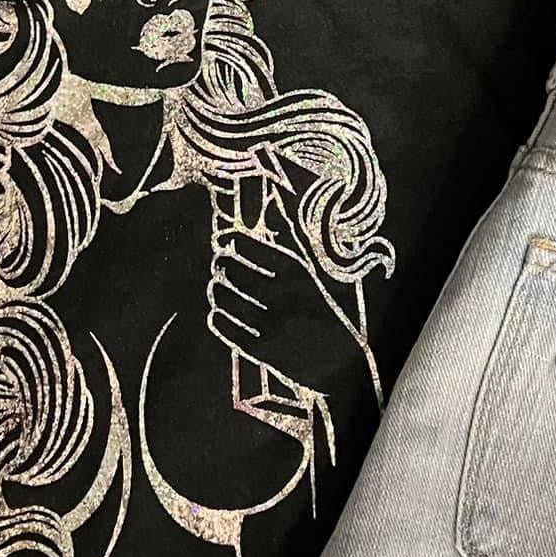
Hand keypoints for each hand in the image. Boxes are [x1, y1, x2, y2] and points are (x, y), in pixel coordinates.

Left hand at [207, 183, 356, 384]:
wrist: (338, 359)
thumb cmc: (318, 308)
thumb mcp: (307, 271)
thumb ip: (285, 237)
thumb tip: (272, 197)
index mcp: (293, 269)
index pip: (243, 243)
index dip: (229, 241)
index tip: (228, 244)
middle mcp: (281, 293)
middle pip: (227, 267)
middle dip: (221, 265)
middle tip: (223, 267)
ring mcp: (269, 322)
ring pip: (220, 295)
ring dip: (217, 291)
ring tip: (223, 291)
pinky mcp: (260, 348)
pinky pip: (221, 323)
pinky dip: (218, 317)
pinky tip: (225, 315)